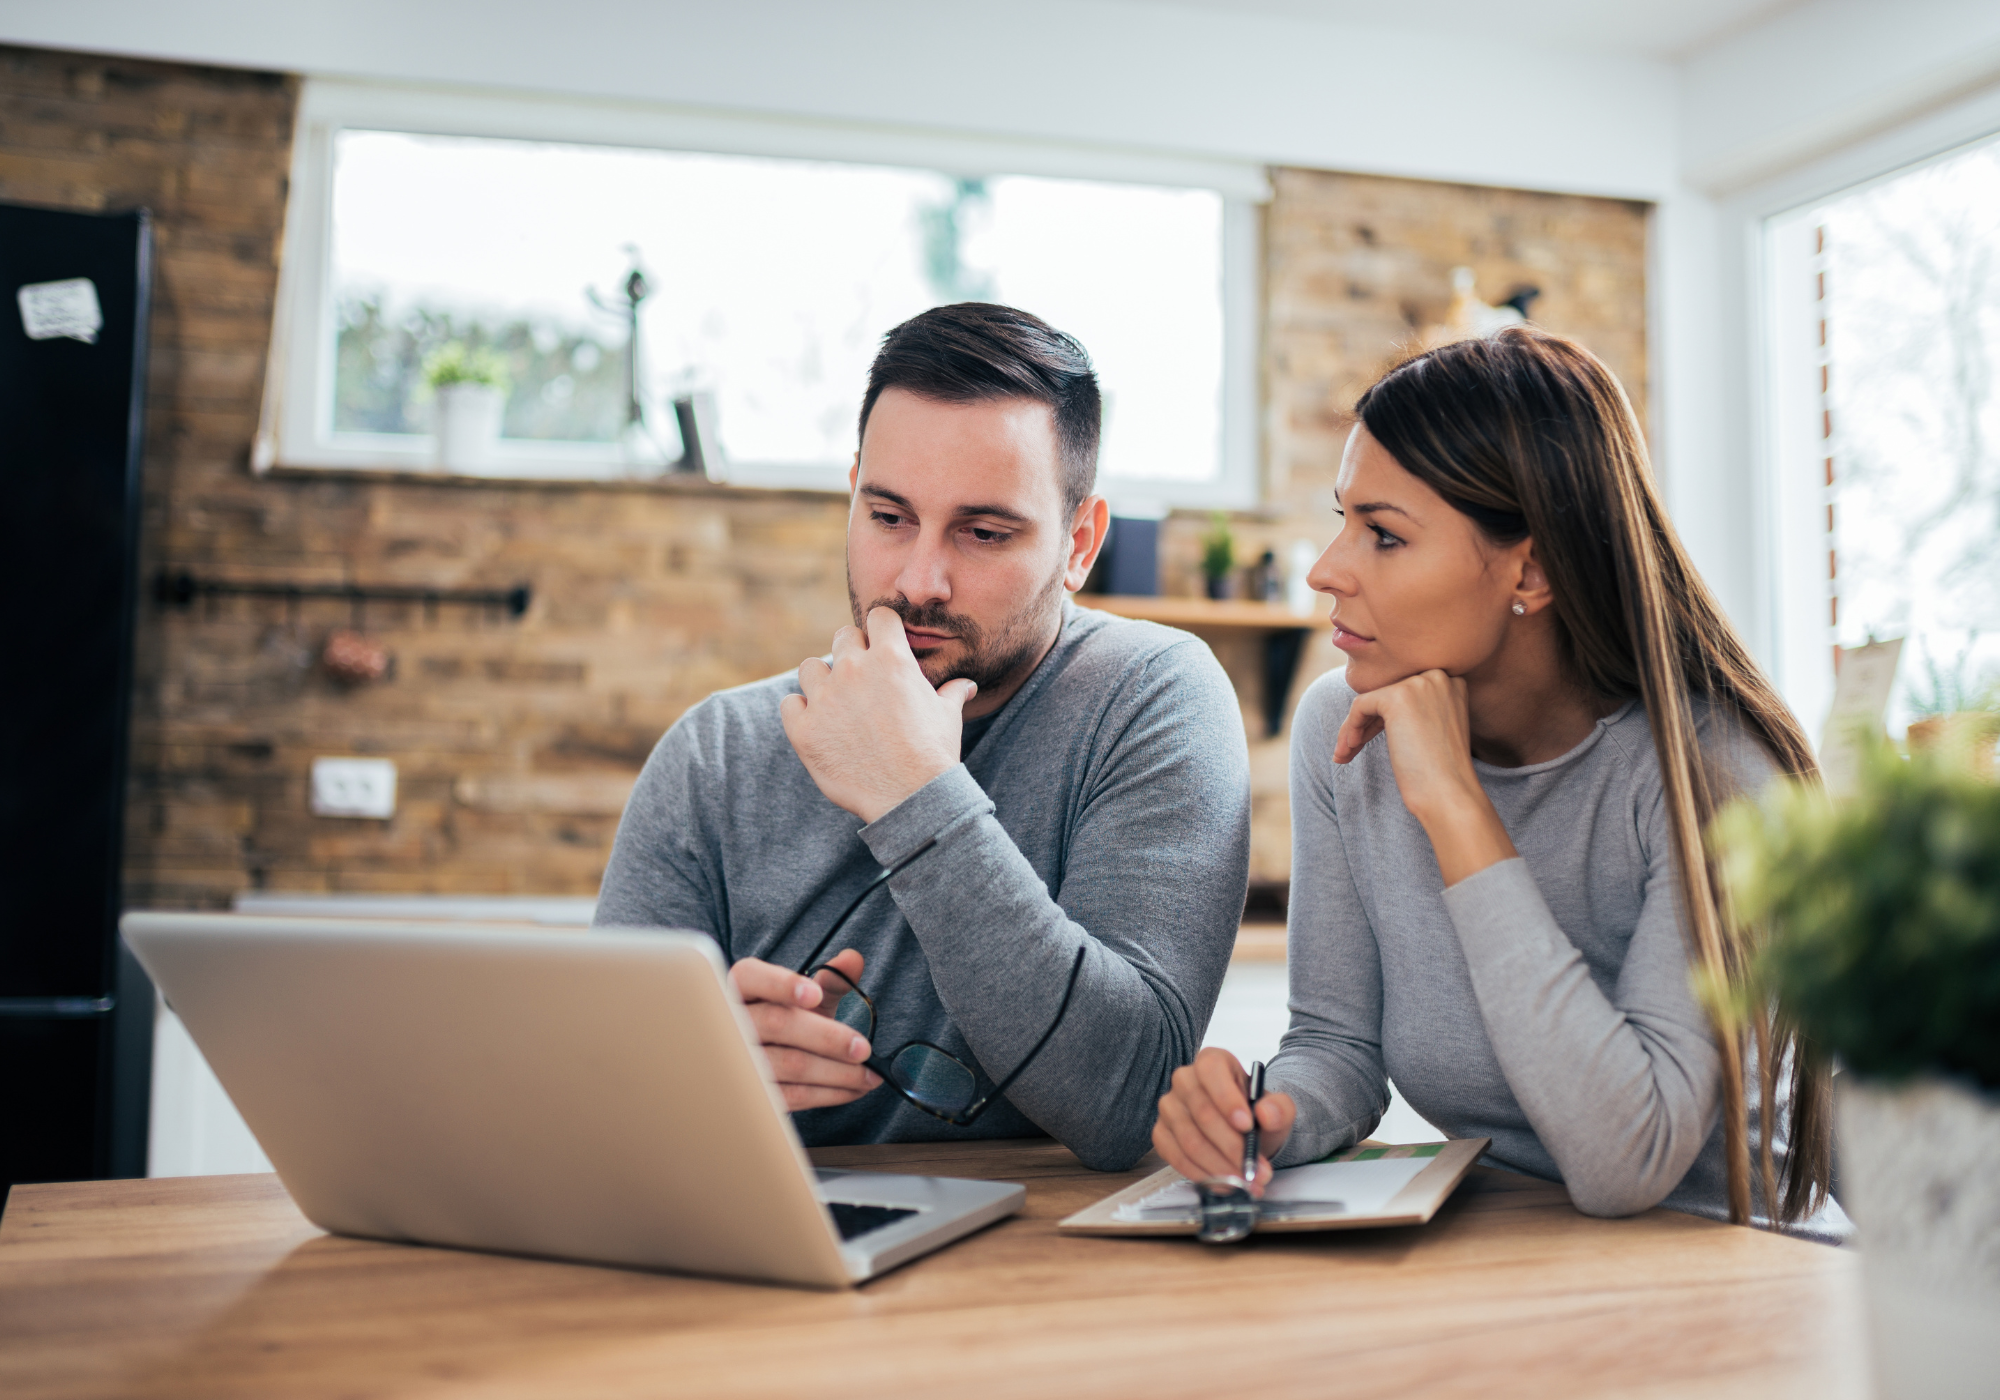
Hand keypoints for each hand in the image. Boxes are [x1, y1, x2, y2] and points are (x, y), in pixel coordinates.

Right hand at [729, 949, 882, 1110]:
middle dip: (827, 1037)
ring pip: (789, 1064)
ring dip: (837, 1073)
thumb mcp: (805, 996)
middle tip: (863, 1048)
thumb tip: (853, 959)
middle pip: (777, 1023)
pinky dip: (829, 1093)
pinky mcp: (752, 1092)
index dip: (781, 985)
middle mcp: (733, 1021)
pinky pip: (792, 1095)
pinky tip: (853, 1089)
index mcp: (742, 987)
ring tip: (868, 1075)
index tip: (815, 994)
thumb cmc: (786, 1019)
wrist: (765, 1060)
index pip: (751, 977)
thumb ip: (831, 977)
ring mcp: (738, 1060)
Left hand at [780, 608, 977, 823]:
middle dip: (852, 651)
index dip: (882, 630)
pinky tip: (818, 725)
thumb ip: (951, 693)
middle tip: (861, 679)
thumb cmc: (933, 754)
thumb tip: (966, 686)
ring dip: (821, 680)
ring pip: (810, 668)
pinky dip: (800, 711)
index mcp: (891, 658)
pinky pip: (789, 704)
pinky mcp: (803, 729)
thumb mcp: (948, 716)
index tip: (883, 647)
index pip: (879, 617)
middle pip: (842, 636)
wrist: (911, 797)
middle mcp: (854, 670)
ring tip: (835, 703)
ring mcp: (825, 698)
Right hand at [1152, 1048, 1295, 1197]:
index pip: (1211, 1071)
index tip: (1248, 1126)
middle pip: (1203, 1113)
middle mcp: (1185, 1080)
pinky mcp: (1161, 1133)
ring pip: (1190, 1140)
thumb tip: (1266, 1114)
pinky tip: (1224, 1183)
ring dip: (1220, 1167)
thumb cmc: (1255, 1114)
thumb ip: (1279, 1108)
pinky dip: (1202, 1175)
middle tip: (1254, 1168)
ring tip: (1245, 1181)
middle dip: (1231, 1147)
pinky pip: (1176, 1157)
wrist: (1245, 1133)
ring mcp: (1169, 1107)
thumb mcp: (1277, 1109)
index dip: (1227, 1099)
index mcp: (1212, 1062)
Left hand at [1332, 669, 1516, 885]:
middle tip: (1350, 750)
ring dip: (1352, 729)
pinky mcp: (1398, 697)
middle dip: (1365, 723)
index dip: (1382, 718)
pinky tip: (1349, 750)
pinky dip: (1349, 728)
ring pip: (1370, 701)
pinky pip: (1360, 706)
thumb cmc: (1441, 773)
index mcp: (1451, 682)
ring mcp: (1419, 684)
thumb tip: (1372, 704)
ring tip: (1344, 755)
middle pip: (1385, 694)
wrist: (1450, 793)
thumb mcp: (1432, 730)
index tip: (1368, 741)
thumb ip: (1414, 711)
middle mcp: (1438, 676)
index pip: (1404, 692)